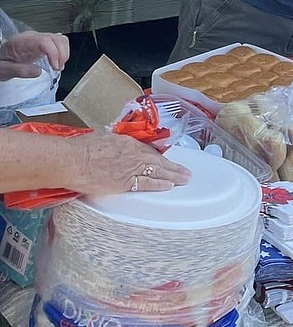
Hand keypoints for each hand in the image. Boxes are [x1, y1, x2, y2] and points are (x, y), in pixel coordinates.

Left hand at [0, 30, 69, 79]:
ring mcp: (39, 38)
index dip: (54, 53)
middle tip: (58, 68)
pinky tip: (57, 62)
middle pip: (56, 39)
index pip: (44, 41)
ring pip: (60, 39)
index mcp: (21, 42)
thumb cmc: (1, 63)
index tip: (56, 66)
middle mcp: (32, 37)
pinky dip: (63, 53)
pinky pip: (59, 42)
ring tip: (58, 66)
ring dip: (64, 54)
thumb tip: (38, 72)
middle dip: (62, 55)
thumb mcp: (4, 70)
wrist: (0, 57)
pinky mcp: (44, 42)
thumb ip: (19, 70)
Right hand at [73, 133, 190, 195]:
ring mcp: (132, 168)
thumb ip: (114, 145)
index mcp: (128, 142)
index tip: (166, 160)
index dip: (160, 157)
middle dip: (174, 166)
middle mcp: (134, 154)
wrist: (73, 160)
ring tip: (184, 179)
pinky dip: (159, 184)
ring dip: (173, 176)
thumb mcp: (103, 140)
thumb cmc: (81, 149)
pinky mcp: (126, 182)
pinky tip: (168, 186)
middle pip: (159, 160)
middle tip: (185, 171)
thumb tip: (113, 148)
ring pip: (158, 171)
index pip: (149, 150)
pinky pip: (147, 183)